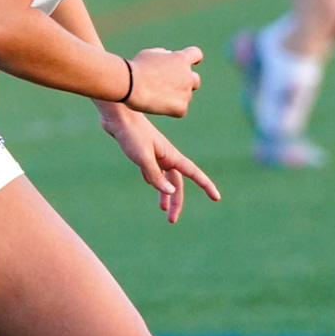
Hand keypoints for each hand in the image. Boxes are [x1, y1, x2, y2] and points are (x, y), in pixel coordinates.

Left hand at [100, 106, 220, 223]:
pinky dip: (153, 179)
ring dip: (164, 194)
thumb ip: (156, 176)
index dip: (206, 186)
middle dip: (176, 202)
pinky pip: (152, 170)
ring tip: (163, 210)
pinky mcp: (142, 152)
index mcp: (171, 156)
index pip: (194, 174)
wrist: (117, 115)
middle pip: (176, 183)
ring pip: (164, 178)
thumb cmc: (131, 134)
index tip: (217, 198)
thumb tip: (171, 193)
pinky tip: (148, 184)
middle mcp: (166, 156)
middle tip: (172, 220)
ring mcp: (155, 154)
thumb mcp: (143, 158)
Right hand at [123, 46, 203, 116]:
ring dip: (176, 96)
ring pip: (186, 96)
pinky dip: (171, 110)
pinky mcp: (181, 108)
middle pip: (195, 80)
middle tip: (172, 86)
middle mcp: (188, 76)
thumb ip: (162, 54)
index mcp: (181, 59)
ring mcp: (186, 93)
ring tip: (157, 97)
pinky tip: (157, 106)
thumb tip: (169, 56)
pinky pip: (180, 110)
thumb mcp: (149, 54)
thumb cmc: (136, 68)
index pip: (196, 54)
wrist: (131, 86)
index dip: (194, 59)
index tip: (193, 62)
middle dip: (186, 82)